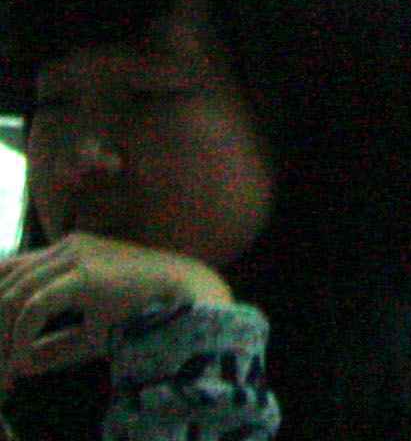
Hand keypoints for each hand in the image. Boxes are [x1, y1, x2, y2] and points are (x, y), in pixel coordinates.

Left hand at [0, 233, 230, 382]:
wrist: (189, 297)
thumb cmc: (146, 311)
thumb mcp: (92, 329)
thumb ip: (56, 343)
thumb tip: (21, 366)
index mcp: (70, 250)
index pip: (11, 270)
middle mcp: (68, 246)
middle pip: (7, 282)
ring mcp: (75, 256)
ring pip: (13, 295)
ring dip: (2, 335)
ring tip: (4, 366)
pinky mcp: (84, 273)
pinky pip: (34, 305)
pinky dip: (21, 335)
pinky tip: (21, 358)